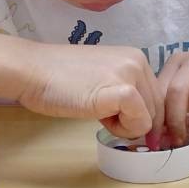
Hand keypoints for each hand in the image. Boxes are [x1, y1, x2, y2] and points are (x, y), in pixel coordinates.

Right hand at [17, 44, 162, 138]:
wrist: (32, 70)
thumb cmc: (59, 79)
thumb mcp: (103, 80)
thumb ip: (126, 94)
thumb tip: (146, 125)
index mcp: (136, 58)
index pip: (156, 98)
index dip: (139, 116)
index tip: (117, 119)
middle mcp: (139, 62)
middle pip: (156, 110)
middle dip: (131, 121)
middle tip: (100, 113)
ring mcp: (131, 74)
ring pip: (149, 120)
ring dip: (124, 125)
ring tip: (95, 110)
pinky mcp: (122, 90)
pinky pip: (139, 122)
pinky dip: (122, 129)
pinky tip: (98, 117)